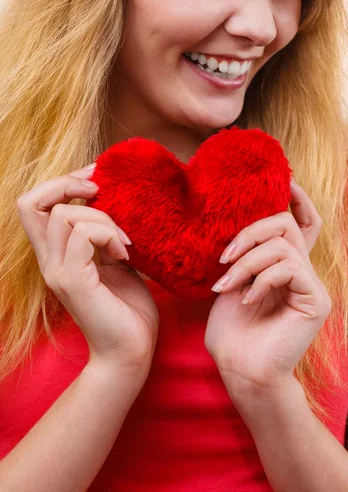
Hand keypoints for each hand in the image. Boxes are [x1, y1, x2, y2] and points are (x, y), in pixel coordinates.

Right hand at [16, 164, 158, 374]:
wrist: (132, 351)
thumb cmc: (127, 308)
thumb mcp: (115, 260)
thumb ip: (104, 234)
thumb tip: (113, 200)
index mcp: (56, 252)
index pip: (33, 203)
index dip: (60, 182)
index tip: (97, 182)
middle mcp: (49, 260)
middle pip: (29, 200)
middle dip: (69, 183)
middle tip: (103, 194)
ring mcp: (58, 271)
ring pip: (62, 214)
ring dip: (102, 216)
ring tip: (123, 242)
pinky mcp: (73, 282)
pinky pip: (83, 235)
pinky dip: (108, 234)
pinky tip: (125, 255)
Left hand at [204, 180, 331, 395]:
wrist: (241, 372)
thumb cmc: (231, 333)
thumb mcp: (228, 283)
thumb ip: (240, 255)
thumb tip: (230, 224)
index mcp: (283, 265)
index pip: (300, 222)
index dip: (296, 199)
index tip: (285, 180)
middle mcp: (301, 270)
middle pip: (286, 223)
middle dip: (250, 231)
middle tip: (224, 256)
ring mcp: (311, 285)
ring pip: (284, 244)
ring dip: (248, 260)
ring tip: (227, 284)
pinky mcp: (316, 299)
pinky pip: (290, 267)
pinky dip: (261, 278)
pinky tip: (246, 299)